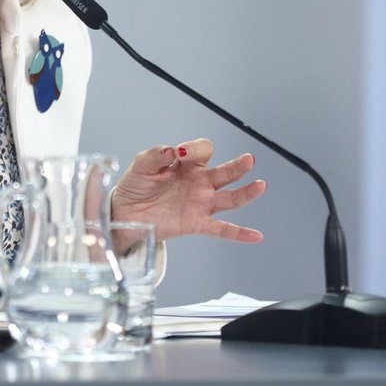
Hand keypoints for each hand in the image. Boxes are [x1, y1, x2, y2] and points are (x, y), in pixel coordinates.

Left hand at [110, 138, 266, 242]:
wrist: (125, 212)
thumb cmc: (136, 186)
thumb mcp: (141, 166)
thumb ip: (154, 156)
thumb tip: (171, 150)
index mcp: (186, 164)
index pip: (201, 151)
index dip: (194, 149)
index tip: (180, 153)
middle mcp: (199, 182)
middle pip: (224, 172)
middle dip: (236, 166)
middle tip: (248, 159)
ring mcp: (200, 202)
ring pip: (229, 198)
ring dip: (245, 192)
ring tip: (260, 185)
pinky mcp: (197, 222)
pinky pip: (221, 228)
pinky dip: (239, 233)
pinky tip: (255, 235)